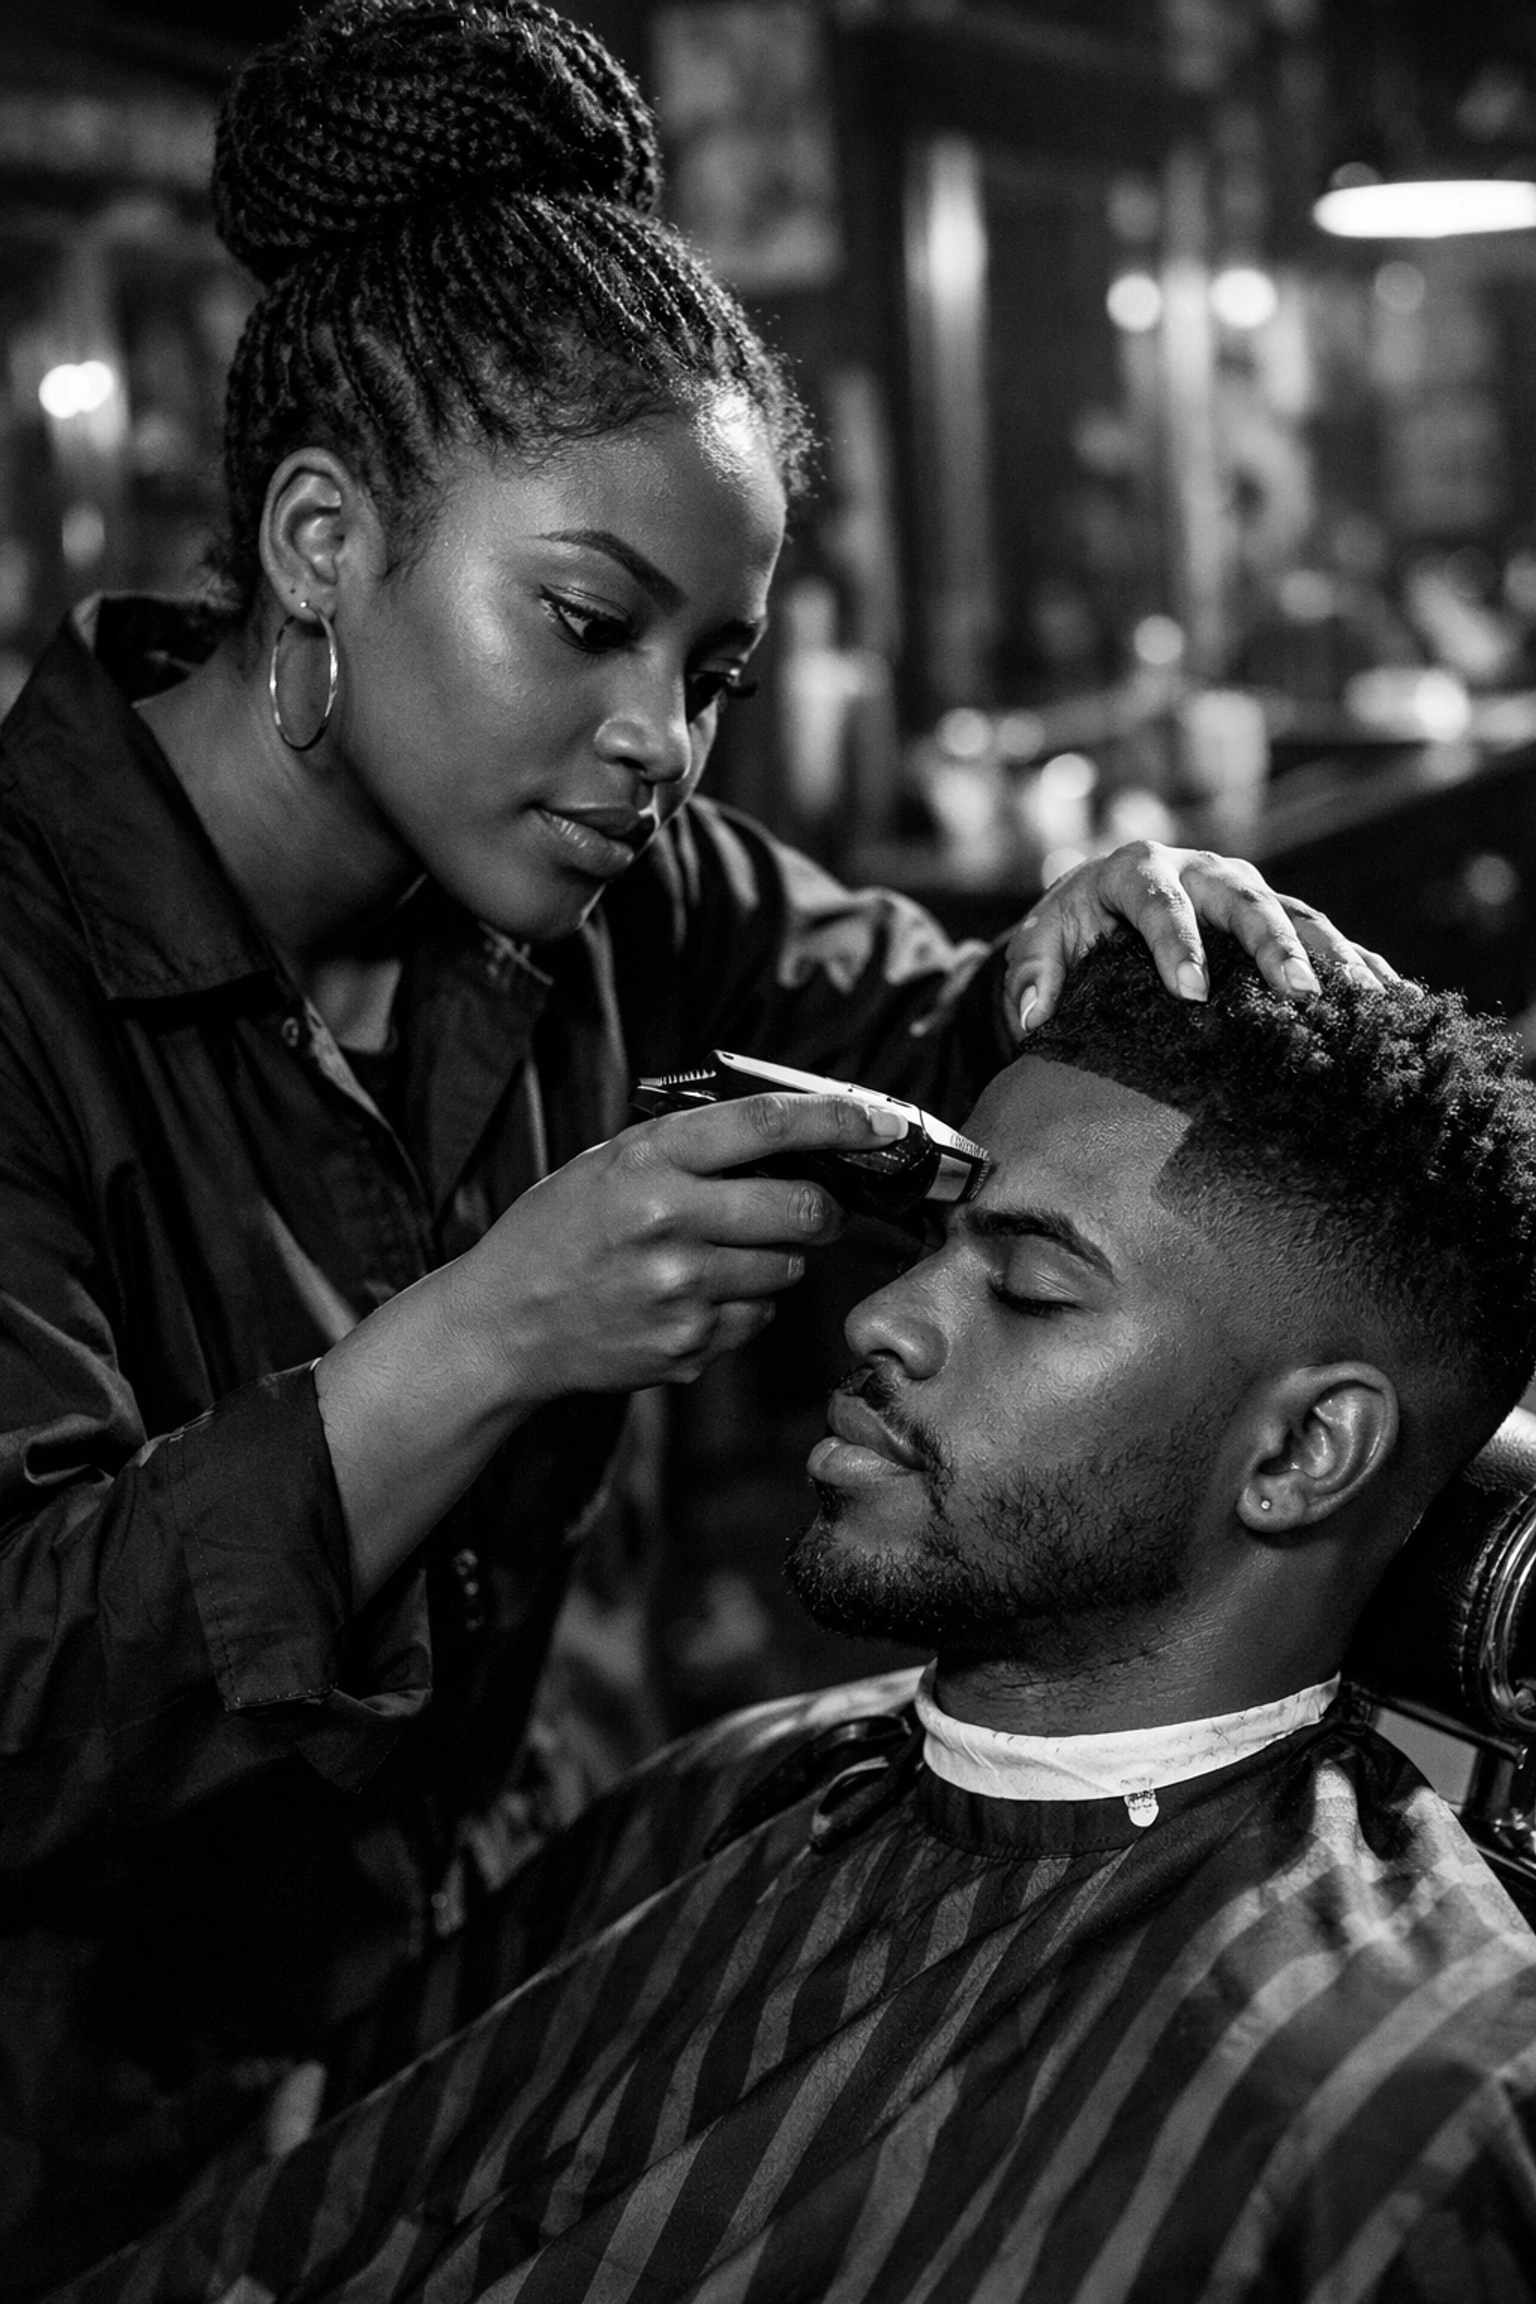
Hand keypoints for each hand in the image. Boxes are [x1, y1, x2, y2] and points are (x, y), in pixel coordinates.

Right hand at [453, 1091, 905, 1398]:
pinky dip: (743, 1307)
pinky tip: (694, 1298)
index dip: (837, 1120)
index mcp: (649, 1164)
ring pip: (788, 1270)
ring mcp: (681, 1293)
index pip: (768, 1126)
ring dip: (778, 1260)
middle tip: (818, 1209)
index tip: (877, 1119)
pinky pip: (756, 1319)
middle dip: (827, 1209)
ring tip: (723, 1256)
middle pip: (804, 1210)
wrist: (502, 1324)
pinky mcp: (688, 1346)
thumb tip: (787, 1137)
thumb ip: (687, 1148)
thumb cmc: (555, 1232)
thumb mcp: (607, 1164)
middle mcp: (670, 1225)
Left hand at [1003, 840, 1398, 1036]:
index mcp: (1138, 870)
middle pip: (1245, 900)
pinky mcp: (1272, 915)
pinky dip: (1356, 962)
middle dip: (1273, 946)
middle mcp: (1201, 871)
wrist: (1099, 905)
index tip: (1188, 993)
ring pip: (1295, 913)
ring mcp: (1244, 891)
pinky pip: (1320, 935)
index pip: (1158, 901)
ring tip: (1367, 1001)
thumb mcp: (1039, 943)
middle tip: (1298, 995)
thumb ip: (1033, 973)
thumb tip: (1033, 1015)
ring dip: (1331, 956)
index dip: (1175, 943)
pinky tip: (1392, 997)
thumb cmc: (1070, 927)